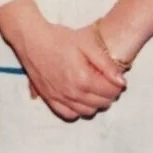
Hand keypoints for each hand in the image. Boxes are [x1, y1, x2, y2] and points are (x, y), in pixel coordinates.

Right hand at [0, 2, 125, 120]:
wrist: (30, 38)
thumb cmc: (58, 38)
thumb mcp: (85, 44)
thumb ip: (106, 64)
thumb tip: (121, 82)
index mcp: (83, 79)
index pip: (111, 91)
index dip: (118, 85)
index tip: (115, 77)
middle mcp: (72, 92)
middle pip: (102, 103)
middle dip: (108, 93)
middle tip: (106, 81)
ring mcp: (59, 97)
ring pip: (88, 111)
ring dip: (95, 103)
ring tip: (94, 88)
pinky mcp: (49, 98)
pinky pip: (69, 114)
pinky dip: (77, 110)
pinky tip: (79, 98)